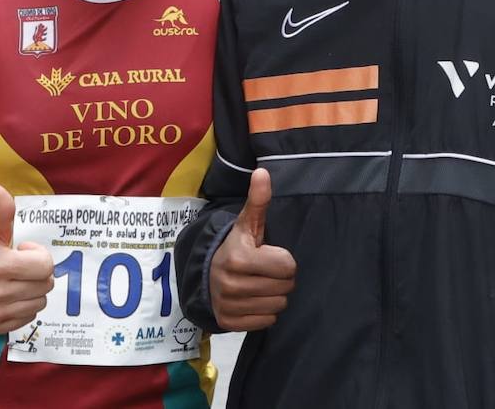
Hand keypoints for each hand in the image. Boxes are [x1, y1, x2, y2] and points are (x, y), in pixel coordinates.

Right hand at [0, 184, 54, 334]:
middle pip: (45, 285)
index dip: (37, 255)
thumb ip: (1, 210)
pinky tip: (9, 295)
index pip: (45, 266)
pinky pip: (26, 319)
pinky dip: (23, 307)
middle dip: (37, 272)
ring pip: (39, 303)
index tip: (22, 250)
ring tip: (14, 279)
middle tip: (19, 265)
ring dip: (32, 290)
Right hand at [210, 168, 296, 330]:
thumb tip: (262, 172)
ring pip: (278, 306)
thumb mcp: (247, 223)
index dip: (285, 260)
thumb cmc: (236, 246)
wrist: (206, 273)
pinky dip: (265, 312)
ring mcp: (228, 306)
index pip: (288, 266)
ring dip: (275, 296)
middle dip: (281, 279)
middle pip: (285, 288)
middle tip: (267, 271)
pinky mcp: (228, 323)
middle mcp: (231, 284)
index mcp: (238, 259)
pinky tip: (254, 299)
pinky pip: (266, 322)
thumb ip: (258, 200)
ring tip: (261, 284)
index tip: (271, 255)